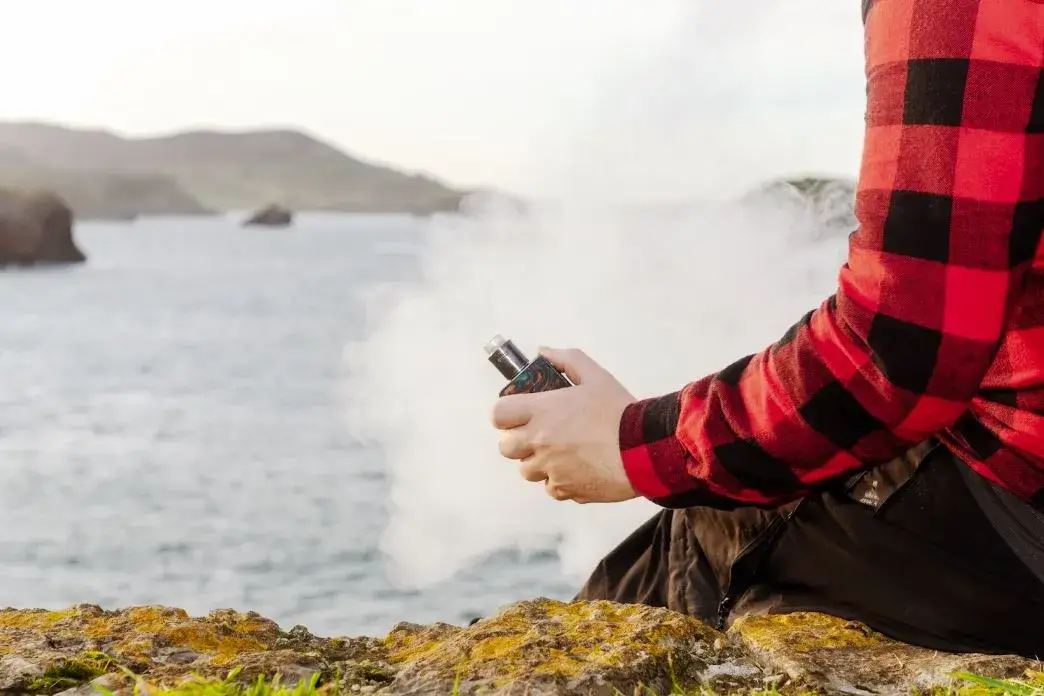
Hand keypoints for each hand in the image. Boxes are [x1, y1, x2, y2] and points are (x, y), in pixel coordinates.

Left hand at [491, 347, 638, 503]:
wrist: (643, 449)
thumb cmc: (619, 412)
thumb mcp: (595, 375)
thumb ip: (565, 360)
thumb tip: (542, 353)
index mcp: (541, 411)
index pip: (498, 415)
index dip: (506, 415)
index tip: (519, 414)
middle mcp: (539, 441)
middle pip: (505, 447)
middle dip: (519, 440)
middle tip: (540, 434)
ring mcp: (549, 469)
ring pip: (526, 470)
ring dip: (538, 462)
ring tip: (563, 452)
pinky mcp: (564, 489)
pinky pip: (550, 488)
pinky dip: (560, 480)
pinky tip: (578, 468)